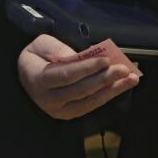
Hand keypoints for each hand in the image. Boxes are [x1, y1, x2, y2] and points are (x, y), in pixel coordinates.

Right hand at [17, 34, 139, 119]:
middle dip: (105, 79)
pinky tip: (120, 86)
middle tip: (123, 69)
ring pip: (89, 101)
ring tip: (130, 79)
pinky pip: (90, 106)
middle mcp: (49, 99)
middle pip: (81, 90)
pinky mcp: (70, 113)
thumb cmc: (35, 56)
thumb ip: (56, 48)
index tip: (106, 60)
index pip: (67, 75)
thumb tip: (76, 57)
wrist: (27, 73)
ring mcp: (59, 110)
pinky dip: (107, 95)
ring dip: (112, 90)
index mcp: (39, 80)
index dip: (87, 68)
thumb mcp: (40, 44)